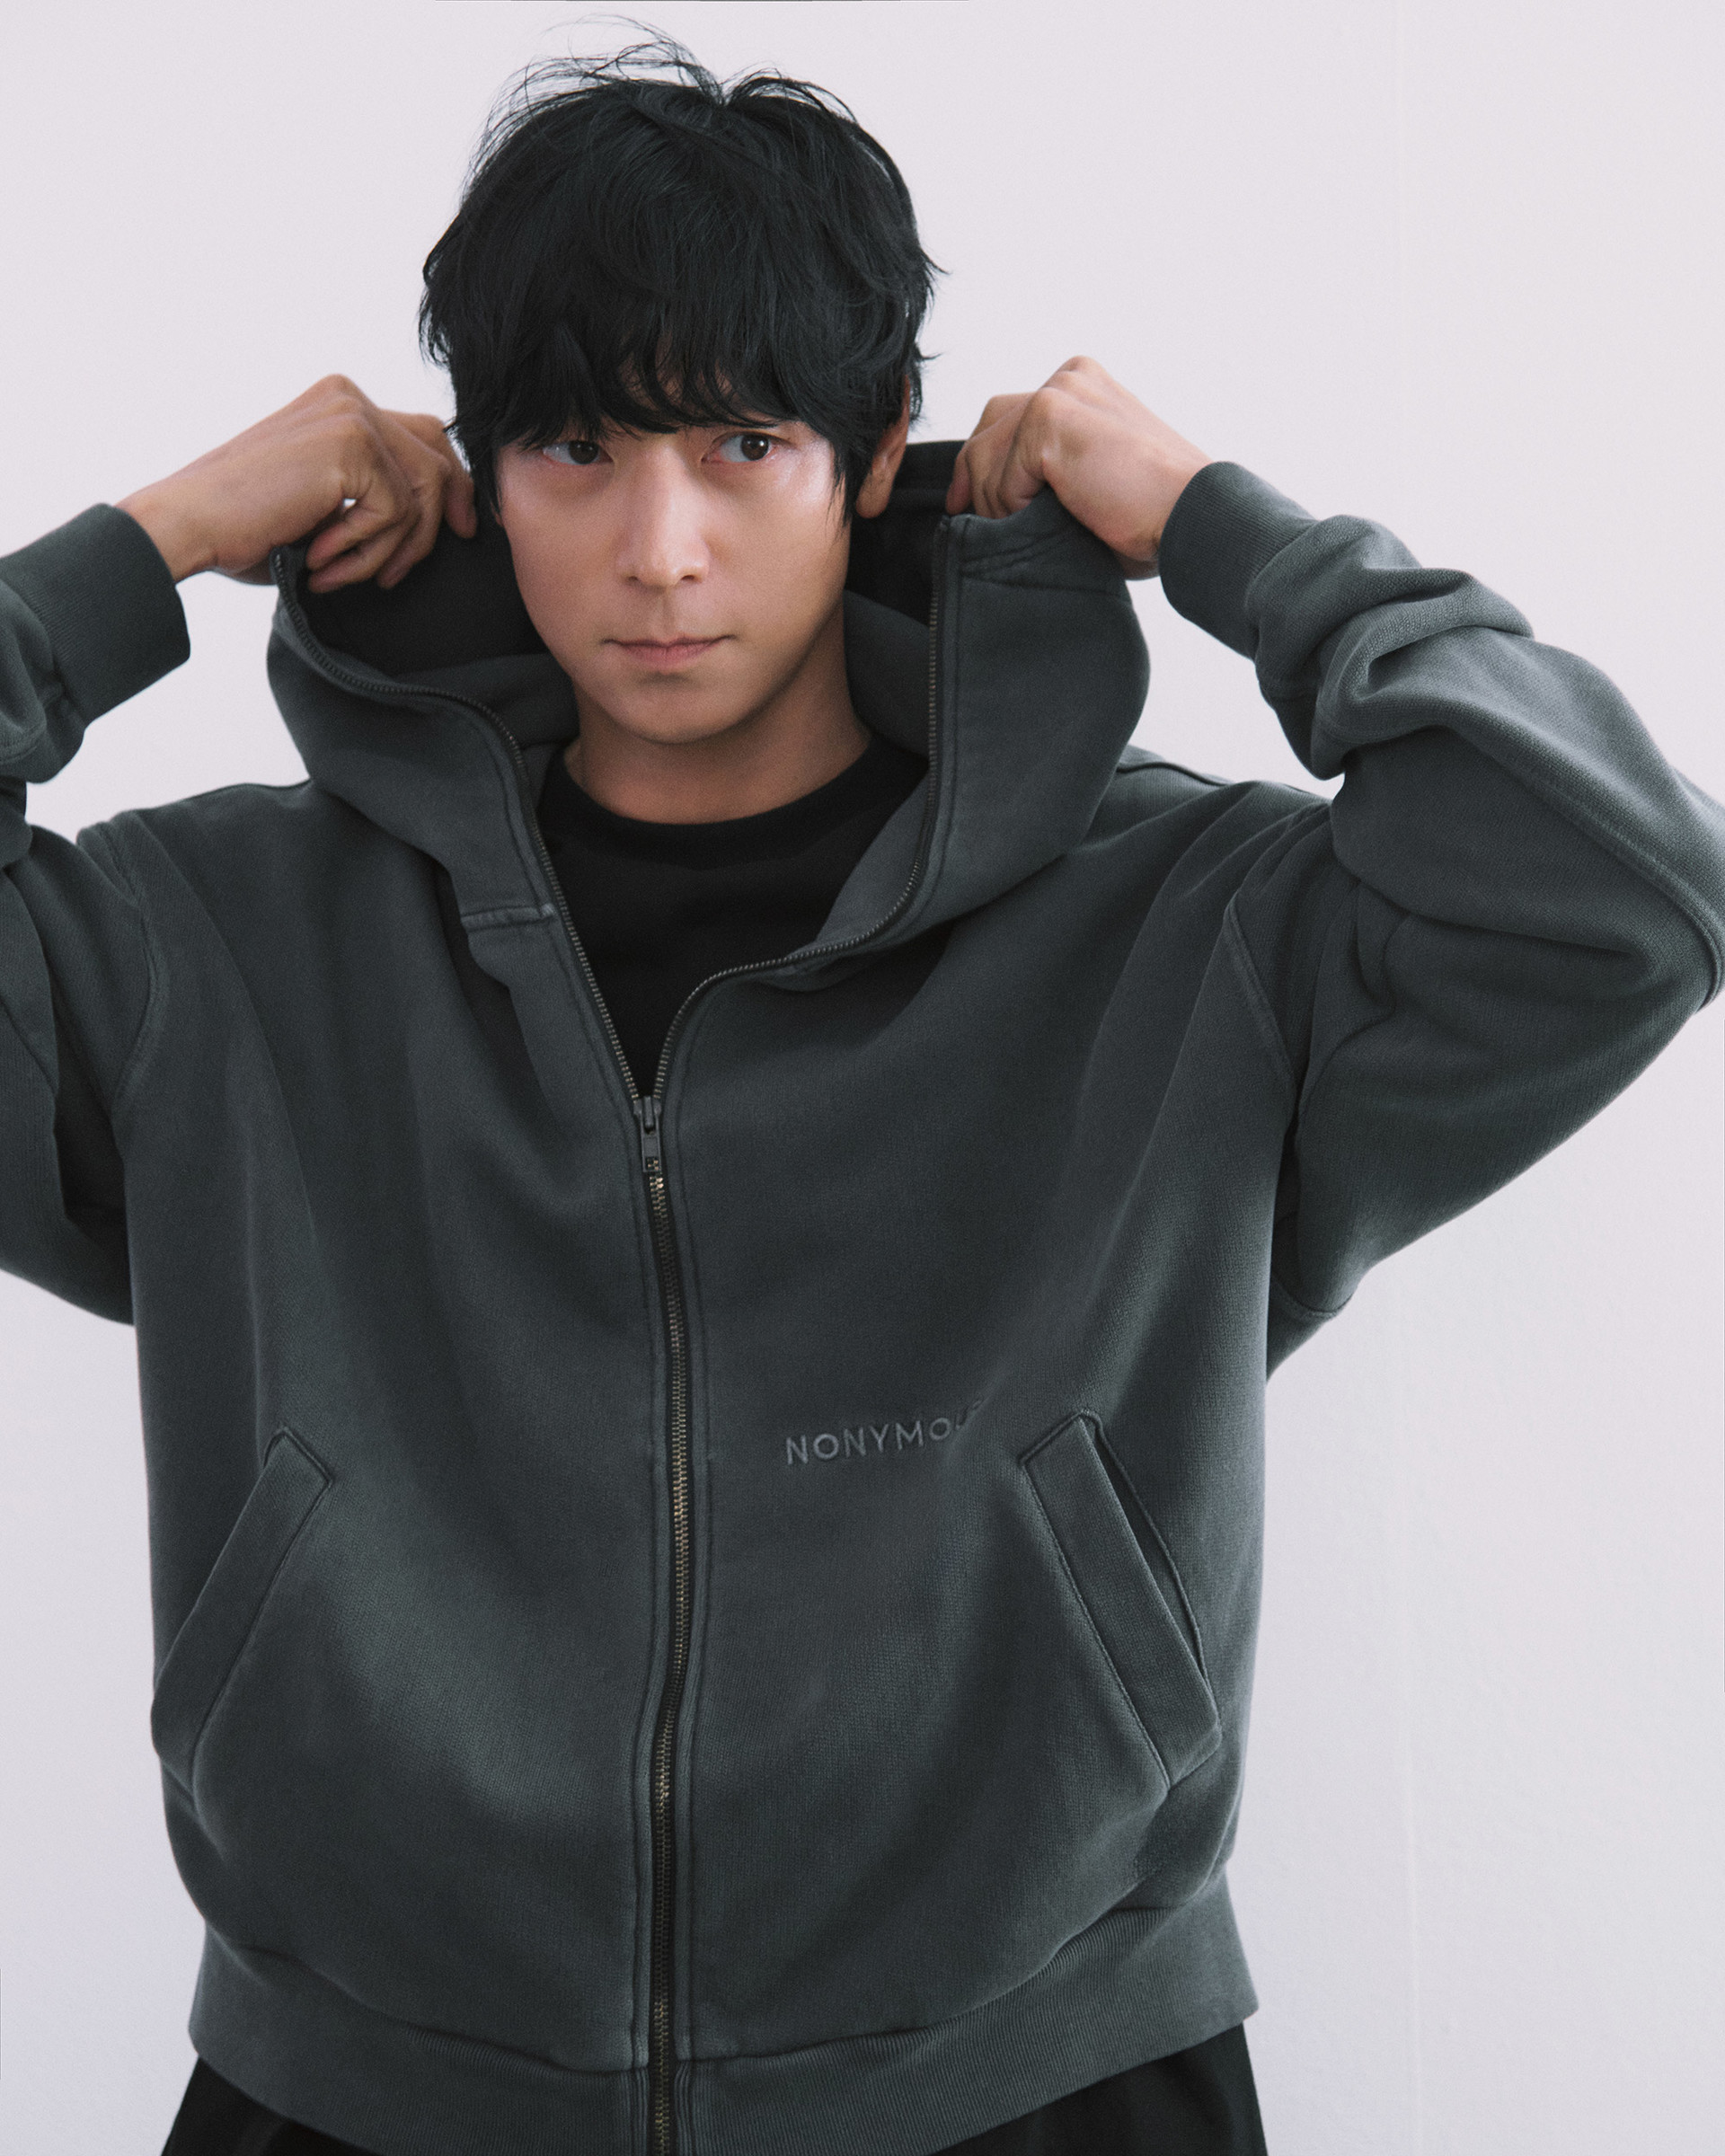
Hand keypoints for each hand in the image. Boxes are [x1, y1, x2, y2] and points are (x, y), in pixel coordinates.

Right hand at [117, 375, 478, 592]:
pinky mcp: (351, 444)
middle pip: (437, 456)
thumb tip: (439, 514)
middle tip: (397, 575)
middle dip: (434, 524)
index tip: (461, 531)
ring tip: (338, 572)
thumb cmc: (246, 525)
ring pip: (420, 494)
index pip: (427, 436)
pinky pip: (396, 512)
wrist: (190, 525)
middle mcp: (349, 397)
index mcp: (341, 403)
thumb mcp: (324, 500)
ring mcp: (351, 415)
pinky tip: (320, 560)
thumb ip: (369, 490)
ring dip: (387, 550)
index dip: (453, 486)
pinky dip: (364, 551)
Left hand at [944, 356, 1213, 577]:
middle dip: (973, 478)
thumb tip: (984, 492)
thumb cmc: (1152, 513)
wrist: (1190, 518)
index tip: (965, 500)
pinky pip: (1001, 480)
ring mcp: (1060, 393)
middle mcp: (1070, 377)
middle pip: (989, 427)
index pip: (1007, 414)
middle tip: (966, 517)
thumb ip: (1049, 467)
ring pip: (987, 458)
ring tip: (1031, 529)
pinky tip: (1050, 520)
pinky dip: (1013, 511)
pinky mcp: (1049, 419)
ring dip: (996, 505)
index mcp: (1084, 384)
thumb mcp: (1092, 476)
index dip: (979, 460)